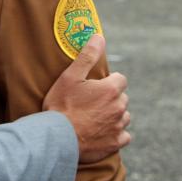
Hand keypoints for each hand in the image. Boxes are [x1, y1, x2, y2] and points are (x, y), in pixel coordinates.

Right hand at [43, 34, 130, 163]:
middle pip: (121, 98)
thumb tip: (99, 37)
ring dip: (113, 115)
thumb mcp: (70, 76)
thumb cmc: (61, 105)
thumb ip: (87, 56)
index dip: (108, 81)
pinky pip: (124, 136)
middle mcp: (119, 107)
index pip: (120, 79)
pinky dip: (116, 133)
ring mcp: (119, 126)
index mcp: (110, 90)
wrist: (57, 137)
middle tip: (90, 102)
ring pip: (123, 116)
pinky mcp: (116, 143)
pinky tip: (101, 132)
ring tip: (94, 117)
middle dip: (110, 98)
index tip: (94, 86)